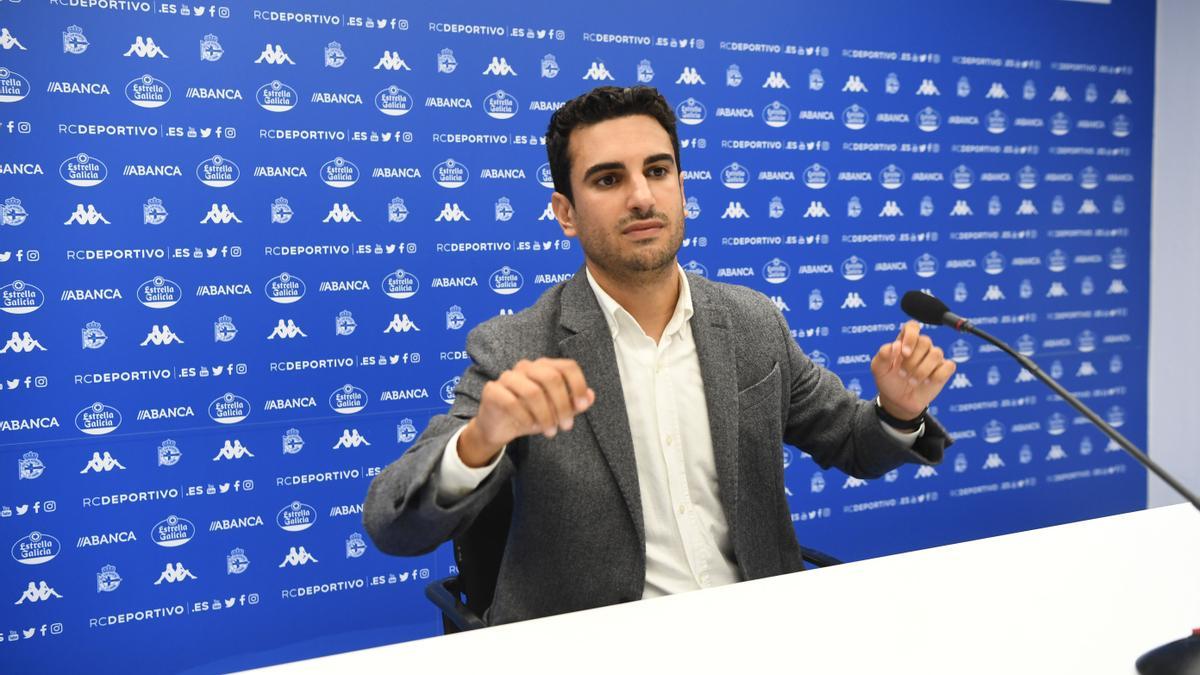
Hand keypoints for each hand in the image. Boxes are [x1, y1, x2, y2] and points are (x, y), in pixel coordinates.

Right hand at [458, 358, 594, 466]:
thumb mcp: (557, 412)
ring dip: (545, 415)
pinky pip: (512, 403)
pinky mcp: (492, 390)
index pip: (567, 366)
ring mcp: (508, 377)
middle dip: (563, 405)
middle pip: (552, 378)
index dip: (578, 385)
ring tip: (550, 431)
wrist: (500, 427)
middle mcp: (526, 367)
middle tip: (566, 426)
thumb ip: (574, 404)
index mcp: (544, 367)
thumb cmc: (531, 415)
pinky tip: (530, 427)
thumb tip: (591, 396)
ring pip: (533, 392)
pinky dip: (525, 418)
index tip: (582, 406)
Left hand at [870, 320, 955, 421]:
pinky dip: (937, 375)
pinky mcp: (943, 370)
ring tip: (911, 381)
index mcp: (904, 342)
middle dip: (912, 360)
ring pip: (936, 353)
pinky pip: (948, 366)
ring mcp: (933, 358)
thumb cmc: (888, 380)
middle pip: (925, 341)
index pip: (913, 326)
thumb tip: (896, 345)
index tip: (904, 352)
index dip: (911, 335)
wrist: (897, 401)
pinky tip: (927, 382)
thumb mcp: (878, 369)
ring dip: (922, 370)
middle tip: (902, 374)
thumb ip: (883, 355)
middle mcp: (921, 347)